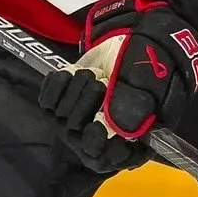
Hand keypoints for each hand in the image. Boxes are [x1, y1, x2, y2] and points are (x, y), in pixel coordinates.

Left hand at [35, 0, 197, 174]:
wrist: (135, 37)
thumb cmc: (150, 62)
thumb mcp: (150, 80)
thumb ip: (133, 104)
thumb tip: (114, 128)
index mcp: (130, 140)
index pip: (104, 159)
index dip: (97, 144)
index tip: (99, 125)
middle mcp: (102, 137)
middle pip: (77, 136)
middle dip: (88, 102)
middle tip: (102, 82)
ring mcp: (79, 122)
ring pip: (61, 117)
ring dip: (76, 88)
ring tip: (94, 75)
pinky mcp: (61, 104)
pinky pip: (47, 101)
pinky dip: (58, 83)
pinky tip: (71, 74)